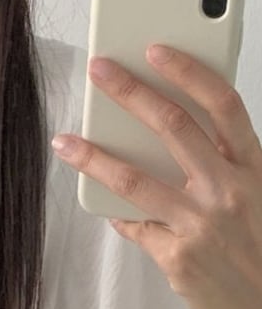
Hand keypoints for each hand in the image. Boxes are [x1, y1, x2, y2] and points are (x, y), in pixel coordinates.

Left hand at [50, 44, 261, 308]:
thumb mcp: (254, 197)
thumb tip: (161, 148)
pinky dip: (117, 214)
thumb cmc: (256, 249)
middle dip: (132, 93)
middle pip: (174, 127)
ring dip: (95, 157)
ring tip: (66, 143)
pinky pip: (135, 226)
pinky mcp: (176, 257)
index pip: (222, 104)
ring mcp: (200, 224)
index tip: (156, 51)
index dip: (188, 72)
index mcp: (252, 167)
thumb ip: (220, 169)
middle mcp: (228, 189)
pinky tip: (104, 207)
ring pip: (136, 179)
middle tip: (100, 72)